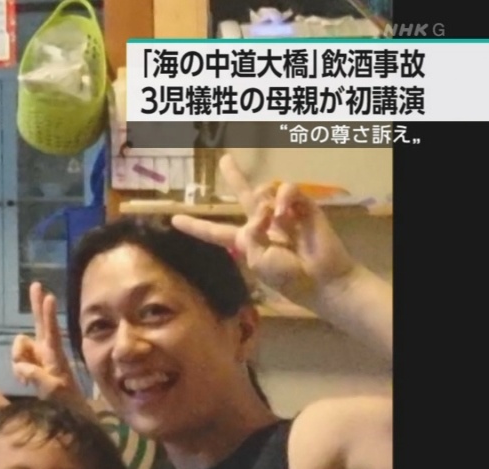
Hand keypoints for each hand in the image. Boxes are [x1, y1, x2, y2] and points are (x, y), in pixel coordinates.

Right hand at [12, 282, 85, 405]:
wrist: (69, 415)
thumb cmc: (65, 402)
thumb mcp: (52, 390)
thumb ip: (36, 376)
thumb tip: (21, 366)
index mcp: (54, 354)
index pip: (51, 330)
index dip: (48, 314)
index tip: (49, 297)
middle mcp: (46, 350)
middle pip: (40, 323)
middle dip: (36, 305)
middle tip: (36, 285)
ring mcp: (39, 357)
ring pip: (20, 346)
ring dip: (18, 359)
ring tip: (26, 380)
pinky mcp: (33, 365)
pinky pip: (18, 360)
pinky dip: (18, 369)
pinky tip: (24, 382)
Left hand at [171, 155, 356, 306]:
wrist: (322, 280)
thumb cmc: (288, 277)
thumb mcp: (258, 262)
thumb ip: (250, 236)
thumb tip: (261, 212)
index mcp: (246, 242)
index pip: (215, 232)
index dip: (196, 226)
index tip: (174, 219)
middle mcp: (263, 224)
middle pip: (245, 196)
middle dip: (235, 177)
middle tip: (225, 160)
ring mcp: (284, 214)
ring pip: (263, 191)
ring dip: (263, 203)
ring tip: (276, 220)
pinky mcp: (303, 206)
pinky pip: (287, 189)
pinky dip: (284, 196)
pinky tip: (286, 212)